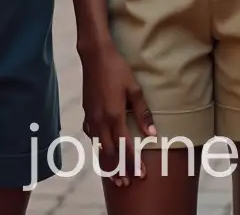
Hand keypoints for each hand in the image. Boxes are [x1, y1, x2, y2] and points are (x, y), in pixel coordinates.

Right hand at [81, 39, 154, 186]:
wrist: (95, 56)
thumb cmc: (117, 69)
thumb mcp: (134, 88)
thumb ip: (143, 112)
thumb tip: (152, 133)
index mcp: (114, 116)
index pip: (125, 147)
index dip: (133, 163)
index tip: (140, 175)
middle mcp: (101, 121)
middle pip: (109, 153)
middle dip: (118, 169)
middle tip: (126, 183)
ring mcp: (91, 117)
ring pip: (98, 147)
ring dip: (107, 162)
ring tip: (114, 175)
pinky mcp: (87, 112)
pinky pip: (91, 135)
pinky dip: (97, 145)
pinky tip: (101, 147)